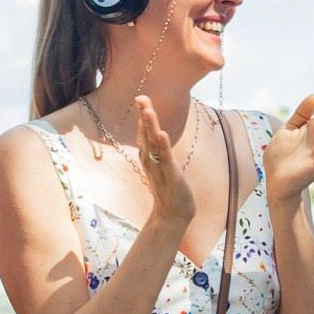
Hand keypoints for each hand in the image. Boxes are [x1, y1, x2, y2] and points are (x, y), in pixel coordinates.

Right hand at [132, 96, 197, 237]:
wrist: (172, 216)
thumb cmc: (169, 191)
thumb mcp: (163, 167)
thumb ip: (158, 153)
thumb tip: (157, 139)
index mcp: (150, 157)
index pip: (145, 133)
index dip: (143, 116)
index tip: (142, 99)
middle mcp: (151, 161)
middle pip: (146, 134)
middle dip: (144, 116)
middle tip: (141, 98)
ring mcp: (159, 168)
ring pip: (153, 144)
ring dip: (150, 127)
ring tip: (148, 111)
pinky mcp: (170, 176)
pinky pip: (165, 158)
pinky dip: (163, 146)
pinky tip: (162, 134)